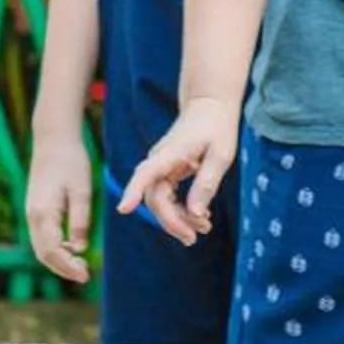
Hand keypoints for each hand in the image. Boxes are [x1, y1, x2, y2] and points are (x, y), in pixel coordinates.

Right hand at [24, 126, 95, 283]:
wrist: (53, 139)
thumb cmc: (71, 161)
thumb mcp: (82, 191)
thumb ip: (80, 221)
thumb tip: (79, 248)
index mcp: (43, 213)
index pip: (53, 251)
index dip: (68, 267)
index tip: (86, 275)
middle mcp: (33, 216)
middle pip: (43, 254)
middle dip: (62, 268)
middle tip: (85, 274)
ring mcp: (31, 212)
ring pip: (40, 247)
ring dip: (58, 260)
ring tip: (80, 264)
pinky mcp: (35, 208)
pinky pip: (41, 237)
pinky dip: (54, 248)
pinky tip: (72, 246)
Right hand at [116, 97, 239, 247]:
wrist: (209, 105)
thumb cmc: (217, 127)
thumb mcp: (220, 155)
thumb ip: (206, 184)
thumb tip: (195, 214)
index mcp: (170, 153)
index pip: (146, 174)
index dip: (133, 192)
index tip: (123, 208)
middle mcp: (159, 160)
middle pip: (154, 198)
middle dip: (172, 221)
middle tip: (194, 238)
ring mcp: (161, 166)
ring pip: (160, 201)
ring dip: (177, 219)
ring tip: (203, 229)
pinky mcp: (166, 171)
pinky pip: (167, 196)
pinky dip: (180, 210)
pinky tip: (199, 217)